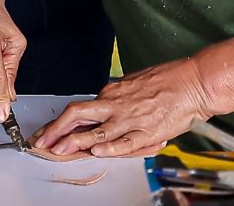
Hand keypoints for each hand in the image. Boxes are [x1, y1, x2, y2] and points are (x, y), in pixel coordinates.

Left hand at [31, 57, 214, 158]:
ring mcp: (131, 118)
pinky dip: (109, 147)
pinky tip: (95, 151)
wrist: (192, 82)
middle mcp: (116, 104)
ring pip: (97, 131)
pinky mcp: (147, 130)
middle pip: (77, 115)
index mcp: (112, 93)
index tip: (46, 132)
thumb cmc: (166, 81)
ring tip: (57, 151)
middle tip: (41, 142)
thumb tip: (102, 106)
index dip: (60, 122)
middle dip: (56, 130)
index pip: (79, 109)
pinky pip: (125, 141)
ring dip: (75, 142)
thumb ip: (116, 98)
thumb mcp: (133, 84)